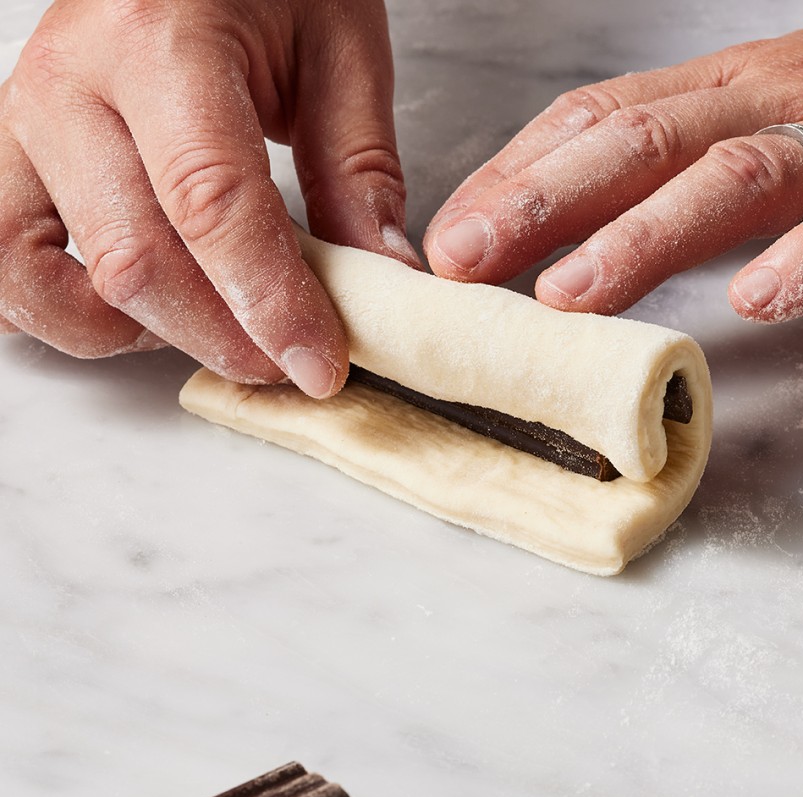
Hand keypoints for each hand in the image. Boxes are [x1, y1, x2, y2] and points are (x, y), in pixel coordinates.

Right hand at [0, 0, 414, 395]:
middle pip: (135, 260)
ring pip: (48, 278)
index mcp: (158, 40)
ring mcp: (24, 122)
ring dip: (137, 337)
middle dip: (221, 338)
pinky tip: (133, 320)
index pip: (210, 204)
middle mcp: (71, 83)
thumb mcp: (339, 49)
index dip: (269, 303)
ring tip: (214, 334)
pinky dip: (59, 313)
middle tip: (289, 364)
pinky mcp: (9, 155)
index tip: (319, 365)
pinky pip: (4, 262)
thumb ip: (360, 167)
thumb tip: (381, 278)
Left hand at [424, 0, 802, 321]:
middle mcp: (782, 103)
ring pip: (737, 178)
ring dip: (643, 237)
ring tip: (569, 292)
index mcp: (734, 91)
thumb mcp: (779, 118)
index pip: (602, 117)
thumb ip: (688, 163)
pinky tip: (762, 302)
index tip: (446, 236)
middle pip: (643, 140)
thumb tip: (585, 225)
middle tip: (463, 261)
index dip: (517, 175)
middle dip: (541, 201)